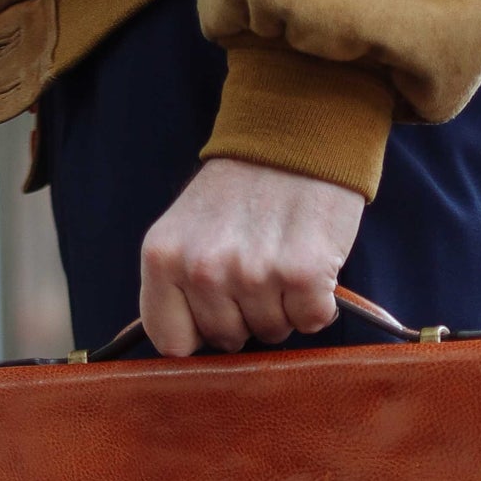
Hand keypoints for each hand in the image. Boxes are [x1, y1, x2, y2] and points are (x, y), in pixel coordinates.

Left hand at [140, 158, 364, 356]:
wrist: (297, 135)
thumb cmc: (243, 188)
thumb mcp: (187, 228)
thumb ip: (177, 281)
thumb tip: (188, 345)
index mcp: (162, 258)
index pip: (170, 341)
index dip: (199, 332)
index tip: (216, 312)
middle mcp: (203, 269)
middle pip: (226, 340)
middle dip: (246, 316)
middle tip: (258, 269)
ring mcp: (252, 274)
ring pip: (271, 333)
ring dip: (284, 307)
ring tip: (283, 259)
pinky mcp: (302, 273)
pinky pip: (311, 321)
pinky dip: (318, 303)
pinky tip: (311, 266)